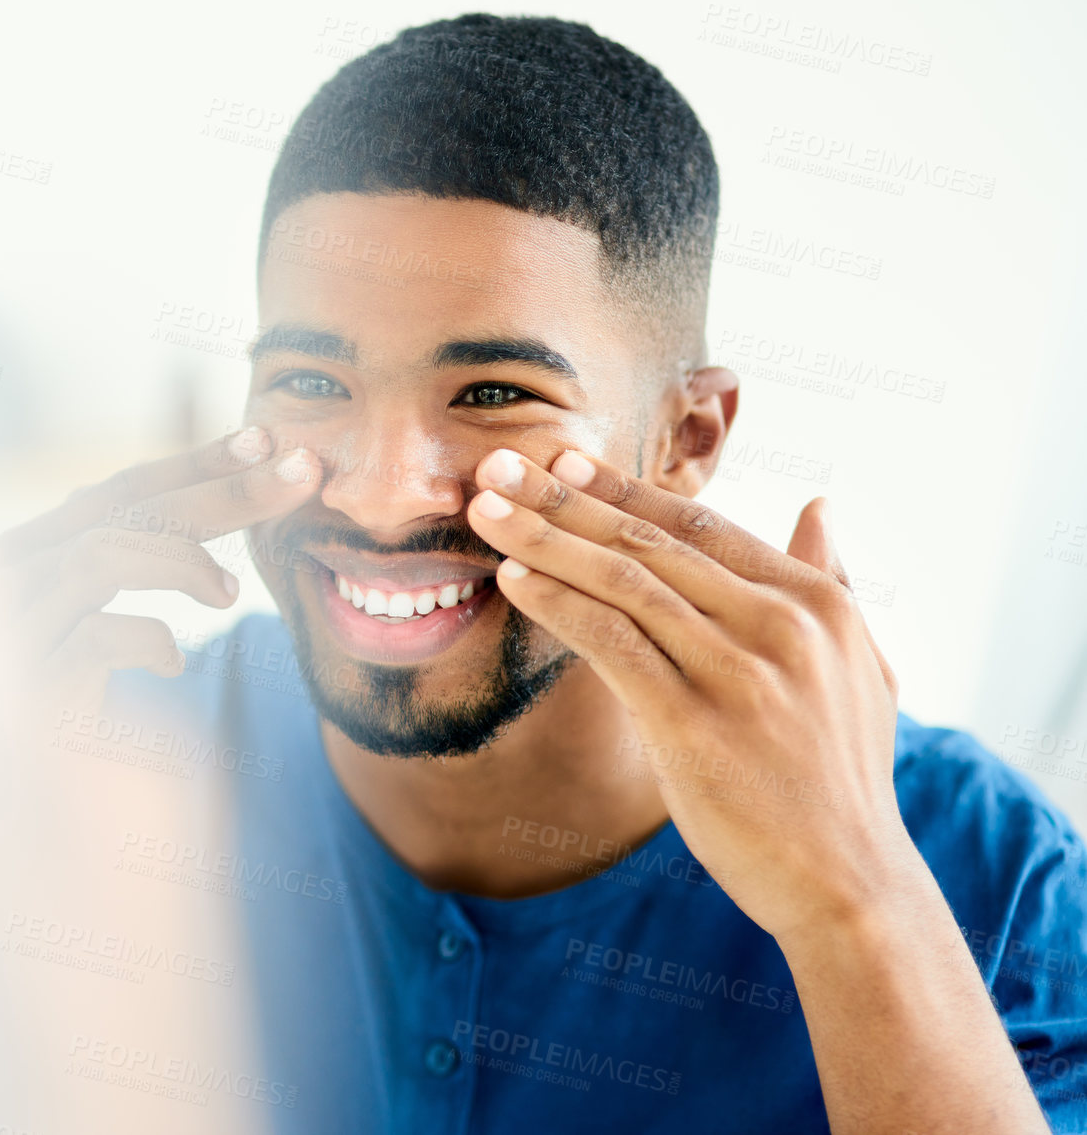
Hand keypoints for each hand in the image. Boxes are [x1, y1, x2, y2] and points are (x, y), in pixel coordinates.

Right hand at [0, 428, 321, 715]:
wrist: (21, 786)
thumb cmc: (73, 684)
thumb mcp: (104, 606)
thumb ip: (144, 545)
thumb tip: (233, 477)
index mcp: (39, 544)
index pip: (125, 488)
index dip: (197, 462)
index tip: (266, 440)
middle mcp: (19, 574)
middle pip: (126, 511)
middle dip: (220, 491)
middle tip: (297, 476)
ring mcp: (19, 627)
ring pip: (101, 555)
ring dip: (181, 561)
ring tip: (228, 594)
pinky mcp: (31, 683)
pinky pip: (95, 637)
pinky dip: (149, 640)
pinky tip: (174, 664)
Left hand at [466, 447, 914, 942]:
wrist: (849, 884)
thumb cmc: (839, 778)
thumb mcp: (859, 665)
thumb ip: (831, 581)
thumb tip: (820, 505)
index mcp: (817, 601)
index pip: (702, 525)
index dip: (624, 489)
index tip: (564, 460)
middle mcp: (781, 623)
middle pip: (650, 541)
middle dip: (563, 498)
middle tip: (497, 462)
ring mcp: (738, 671)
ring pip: (622, 581)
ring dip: (543, 539)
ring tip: (484, 510)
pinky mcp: (694, 723)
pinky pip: (610, 642)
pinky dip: (557, 603)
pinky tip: (512, 581)